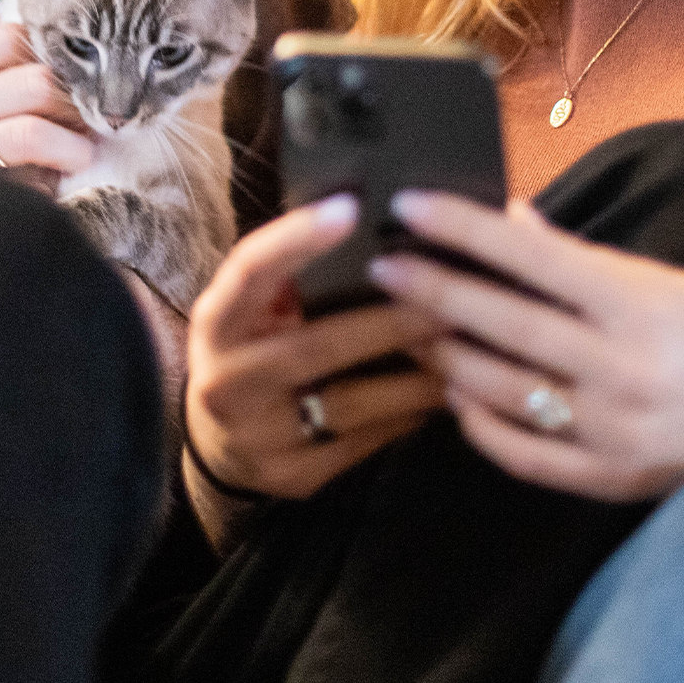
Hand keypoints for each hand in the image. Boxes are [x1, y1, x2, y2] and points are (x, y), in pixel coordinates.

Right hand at [0, 9, 93, 214]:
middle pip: (30, 76)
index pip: (6, 36)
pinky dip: (40, 186)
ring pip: (27, 123)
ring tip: (81, 157)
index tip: (69, 78)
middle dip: (72, 98)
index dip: (49, 52)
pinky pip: (9, 179)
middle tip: (91, 121)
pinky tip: (50, 195)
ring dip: (69, 142)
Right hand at [182, 196, 448, 504]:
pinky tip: (445, 395)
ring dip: (416, 376)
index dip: (297, 238)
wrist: (217, 445)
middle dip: (390, 322)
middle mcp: (229, 380)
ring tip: (466, 350)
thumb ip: (291, 274)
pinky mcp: (295, 476)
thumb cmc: (251, 350)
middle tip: (449, 300)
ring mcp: (260, 435)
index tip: (351, 207)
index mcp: (218, 322)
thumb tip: (363, 214)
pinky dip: (409, 415)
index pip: (251, 270)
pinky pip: (365, 442)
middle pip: (317, 346)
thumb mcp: (251, 310)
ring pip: (352, 403)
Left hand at [369, 191, 683, 501]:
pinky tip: (452, 394)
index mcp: (638, 306)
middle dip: (432, 290)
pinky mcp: (606, 480)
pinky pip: (520, 453)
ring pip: (499, 389)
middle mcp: (620, 368)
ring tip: (407, 326)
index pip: (532, 257)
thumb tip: (511, 218)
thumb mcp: (669, 283)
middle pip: (503, 323)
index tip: (409, 207)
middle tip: (382, 267)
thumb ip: (582, 259)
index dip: (464, 230)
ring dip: (444, 355)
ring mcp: (610, 431)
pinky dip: (477, 423)